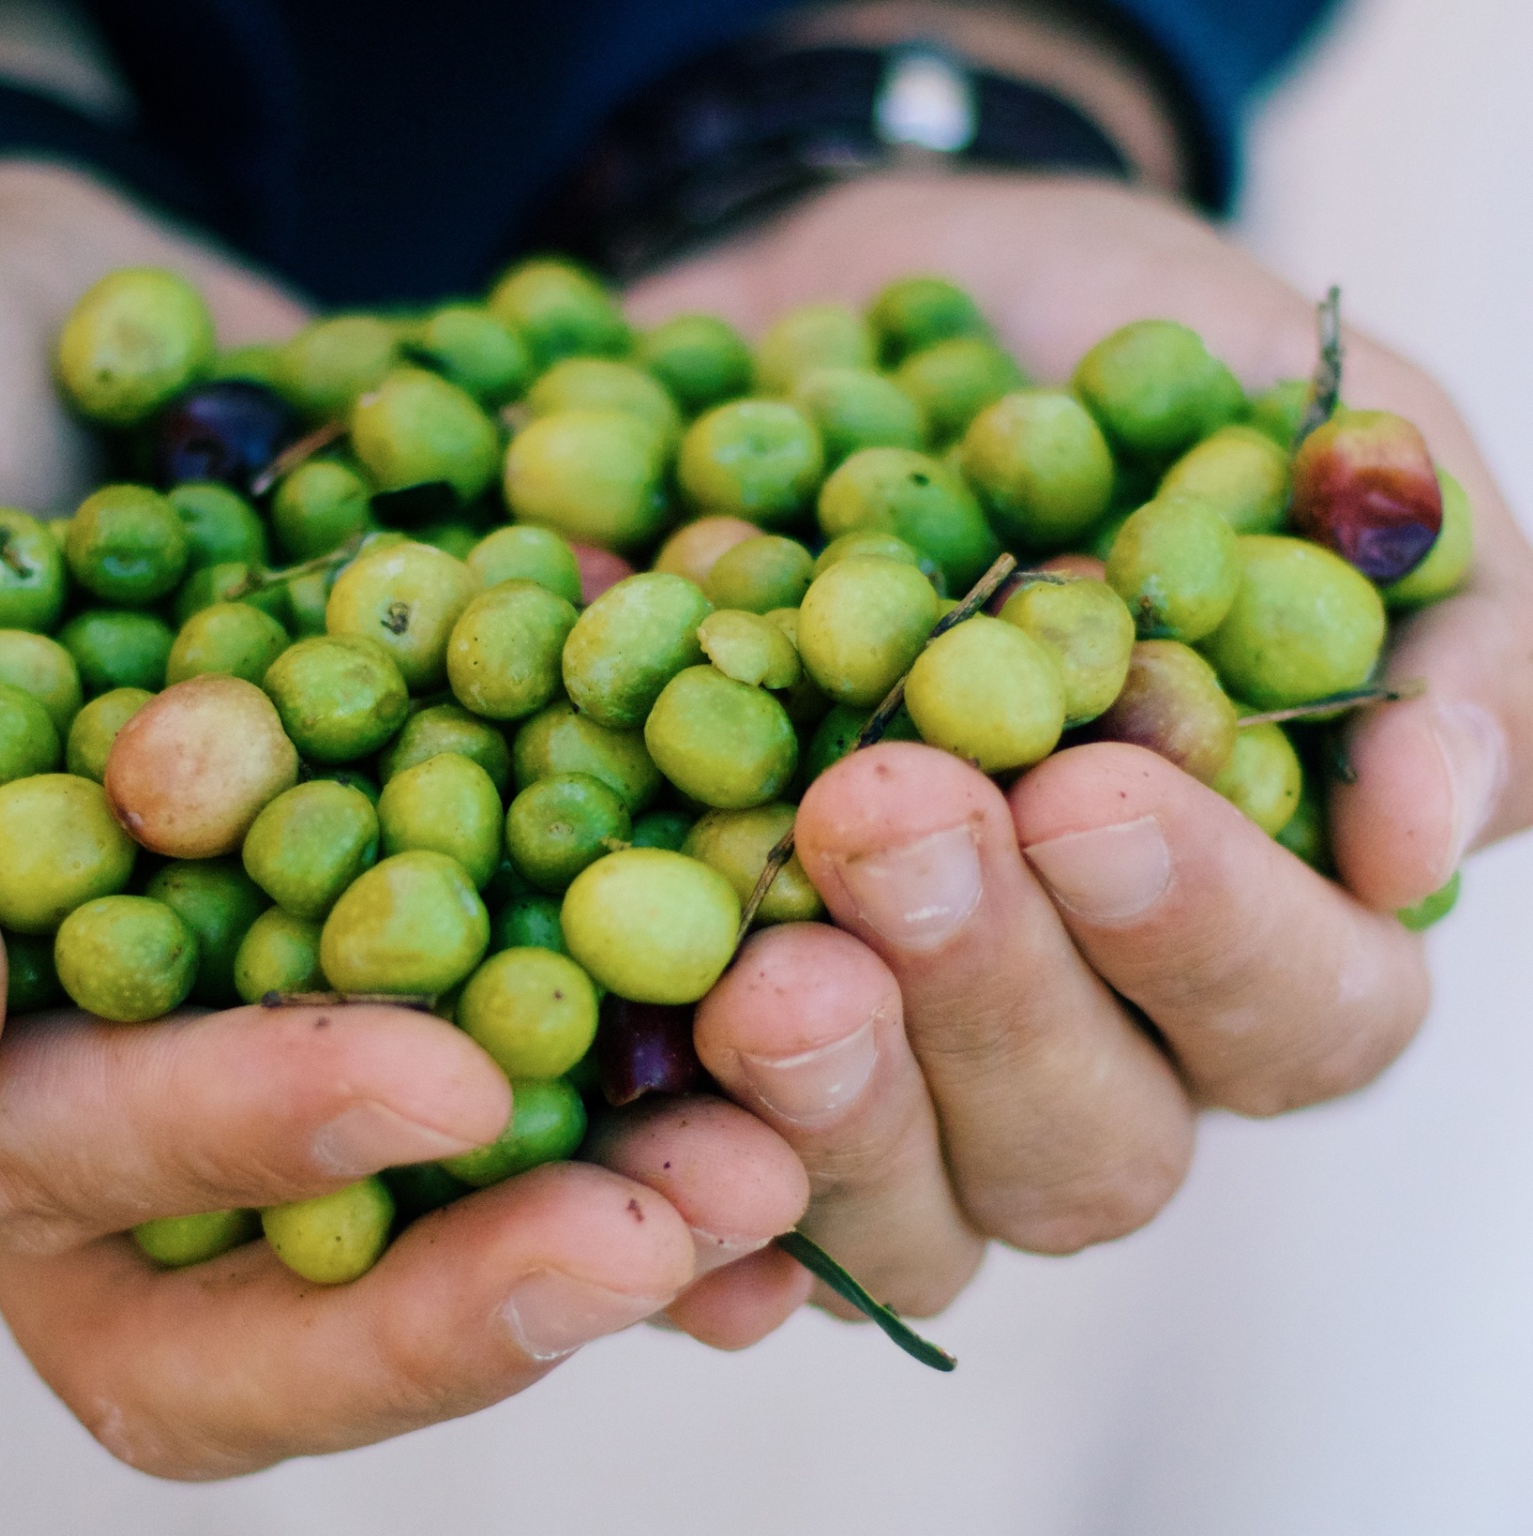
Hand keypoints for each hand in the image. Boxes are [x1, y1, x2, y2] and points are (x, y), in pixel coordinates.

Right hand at [0, 161, 808, 1473]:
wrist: (67, 324)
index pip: (53, 1177)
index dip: (232, 1146)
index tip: (433, 1073)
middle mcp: (85, 1111)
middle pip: (263, 1305)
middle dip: (464, 1288)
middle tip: (677, 1218)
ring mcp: (264, 1045)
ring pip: (428, 1225)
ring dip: (610, 1217)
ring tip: (785, 1160)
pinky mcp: (409, 961)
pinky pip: (542, 1077)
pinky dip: (663, 1108)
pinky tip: (806, 1116)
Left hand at [620, 173, 1532, 1324]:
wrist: (821, 314)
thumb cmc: (1089, 358)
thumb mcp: (1299, 421)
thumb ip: (1426, 615)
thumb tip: (1423, 834)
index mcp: (1260, 920)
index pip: (1301, 1010)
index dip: (1208, 935)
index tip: (1086, 795)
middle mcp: (1076, 1036)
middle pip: (1081, 1147)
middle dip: (988, 997)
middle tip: (883, 824)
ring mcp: (884, 1068)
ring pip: (899, 1210)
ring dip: (832, 1109)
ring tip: (758, 971)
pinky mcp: (701, 1050)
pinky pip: (690, 1188)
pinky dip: (662, 1185)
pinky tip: (614, 1162)